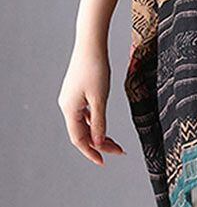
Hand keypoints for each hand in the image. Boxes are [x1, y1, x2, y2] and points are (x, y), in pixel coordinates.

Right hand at [57, 38, 126, 165]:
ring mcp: (71, 98)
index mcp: (70, 109)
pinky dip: (95, 121)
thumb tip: (99, 143)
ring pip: (84, 123)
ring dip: (98, 133)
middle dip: (99, 144)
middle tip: (118, 151)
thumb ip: (99, 122)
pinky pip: (84, 113)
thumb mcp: (100, 98)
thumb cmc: (95, 68)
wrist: (91, 44)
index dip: (91, 152)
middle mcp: (67, 106)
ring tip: (115, 142)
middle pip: (82, 132)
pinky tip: (104, 124)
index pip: (79, 139)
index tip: (103, 162)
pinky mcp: (77, 91)